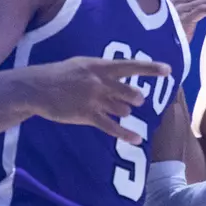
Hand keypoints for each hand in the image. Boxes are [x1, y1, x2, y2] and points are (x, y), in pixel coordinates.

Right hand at [28, 56, 168, 143]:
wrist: (36, 88)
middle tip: (137, 99)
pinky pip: (112, 127)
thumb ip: (102, 71)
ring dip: (124, 112)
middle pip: (129, 91)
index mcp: (99, 66)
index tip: (168, 70)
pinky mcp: (87, 115)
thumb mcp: (81, 65)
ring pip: (121, 109)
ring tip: (120, 111)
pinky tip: (137, 139)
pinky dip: (125, 134)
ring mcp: (93, 99)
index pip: (130, 66)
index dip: (150, 68)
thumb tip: (120, 79)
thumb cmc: (59, 75)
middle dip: (135, 97)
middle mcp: (99, 81)